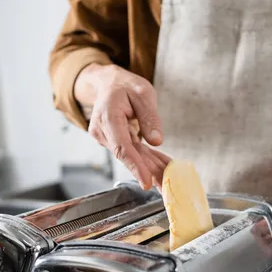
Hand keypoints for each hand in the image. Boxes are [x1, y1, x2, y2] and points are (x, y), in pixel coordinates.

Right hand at [76, 64, 170, 189]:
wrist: (107, 85)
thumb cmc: (124, 86)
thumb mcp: (142, 92)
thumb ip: (150, 116)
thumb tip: (157, 140)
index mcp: (108, 116)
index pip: (121, 146)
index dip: (135, 166)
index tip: (146, 182)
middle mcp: (103, 131)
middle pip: (128, 156)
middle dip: (148, 172)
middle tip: (166, 186)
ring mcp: (106, 138)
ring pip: (132, 156)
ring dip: (151, 167)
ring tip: (168, 179)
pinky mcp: (114, 142)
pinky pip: (133, 153)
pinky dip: (148, 160)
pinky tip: (162, 169)